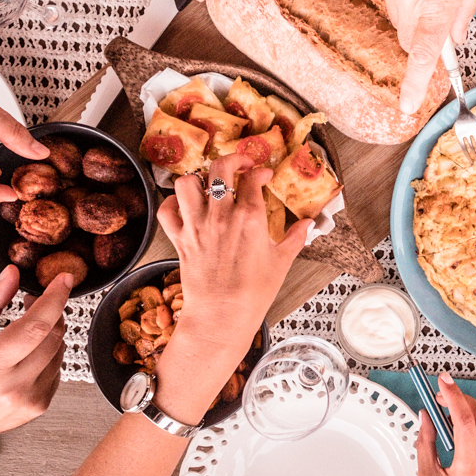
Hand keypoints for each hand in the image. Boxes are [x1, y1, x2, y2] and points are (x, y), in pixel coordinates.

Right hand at [0, 265, 69, 444]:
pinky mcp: (37, 409)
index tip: (63, 280)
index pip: (36, 326)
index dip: (55, 298)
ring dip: (48, 334)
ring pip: (59, 353)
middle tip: (31, 301)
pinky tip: (25, 354)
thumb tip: (11, 275)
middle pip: (54, 337)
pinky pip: (57, 371)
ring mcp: (28, 402)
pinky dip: (47, 356)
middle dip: (50, 311)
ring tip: (22, 330)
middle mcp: (13, 387)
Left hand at [157, 154, 310, 349]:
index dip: (260, 171)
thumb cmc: (253, 292)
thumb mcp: (282, 262)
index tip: (264, 175)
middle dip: (232, 159)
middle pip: (220, 169)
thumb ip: (295, 238)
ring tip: (210, 184)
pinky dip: (172, 203)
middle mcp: (221, 215)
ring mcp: (197, 225)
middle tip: (240, 164)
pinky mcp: (180, 239)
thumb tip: (308, 225)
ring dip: (199, 178)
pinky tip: (185, 206)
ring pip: (188, 183)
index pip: (252, 178)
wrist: (222, 316)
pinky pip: (167, 210)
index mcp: (250, 218)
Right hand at [416, 373, 475, 475]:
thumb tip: (424, 418)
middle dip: (462, 398)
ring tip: (449, 408)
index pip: (465, 420)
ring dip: (471, 408)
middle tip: (441, 394)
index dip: (453, 395)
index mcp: (468, 468)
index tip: (442, 380)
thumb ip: (425, 444)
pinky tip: (462, 424)